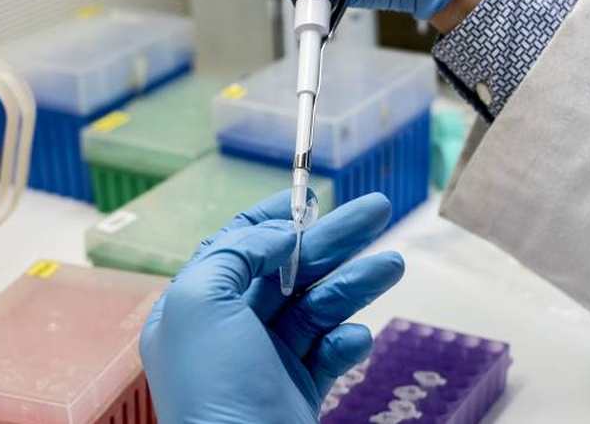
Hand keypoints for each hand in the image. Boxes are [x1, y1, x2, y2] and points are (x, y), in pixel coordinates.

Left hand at [140, 192, 404, 423]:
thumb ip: (233, 255)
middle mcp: (229, 330)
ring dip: (354, 283)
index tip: (311, 197)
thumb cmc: (215, 385)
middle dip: (333, 240)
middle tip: (377, 210)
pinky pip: (328, 354)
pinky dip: (347, 342)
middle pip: (287, 270)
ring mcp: (266, 362)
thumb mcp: (200, 304)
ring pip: (316, 308)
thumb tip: (275, 234)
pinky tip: (358, 338)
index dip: (273, 218)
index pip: (236, 247)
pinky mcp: (299, 391)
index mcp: (195, 307)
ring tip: (394, 264)